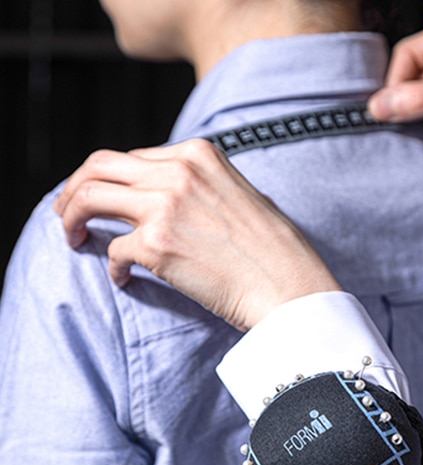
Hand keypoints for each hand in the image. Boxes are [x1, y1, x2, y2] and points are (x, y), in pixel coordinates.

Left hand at [53, 139, 340, 330]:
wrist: (289, 285)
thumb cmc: (273, 248)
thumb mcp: (240, 193)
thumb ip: (200, 184)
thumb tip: (164, 194)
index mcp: (199, 154)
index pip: (132, 157)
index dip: (110, 180)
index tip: (103, 200)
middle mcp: (178, 171)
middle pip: (98, 166)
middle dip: (74, 189)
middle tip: (68, 213)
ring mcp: (165, 205)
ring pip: (89, 197)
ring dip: (72, 217)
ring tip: (73, 237)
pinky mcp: (156, 244)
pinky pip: (112, 250)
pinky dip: (111, 267)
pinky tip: (123, 279)